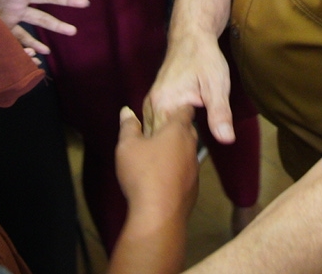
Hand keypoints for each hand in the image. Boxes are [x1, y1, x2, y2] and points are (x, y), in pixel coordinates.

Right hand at [116, 104, 198, 231]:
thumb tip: (127, 111)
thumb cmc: (142, 174)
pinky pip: (186, 172)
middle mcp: (190, 147)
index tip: (172, 106)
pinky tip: (163, 177)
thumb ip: (128, 127)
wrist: (159, 215)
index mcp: (177, 131)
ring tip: (159, 154)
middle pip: (188, 131)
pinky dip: (177, 170)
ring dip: (177, 151)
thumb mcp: (128, 146)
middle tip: (161, 130)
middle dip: (177, 128)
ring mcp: (194, 169)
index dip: (179, 106)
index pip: (186, 110)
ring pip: (188, 152)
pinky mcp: (193, 188)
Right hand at [147, 34, 234, 143]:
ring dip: (170, 139)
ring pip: (155, 133)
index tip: (201, 140)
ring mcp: (150, 102)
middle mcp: (151, 105)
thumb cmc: (205, 58)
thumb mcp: (217, 86)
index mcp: (164, 105)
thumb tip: (227, 139)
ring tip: (190, 135)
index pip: (169, 142)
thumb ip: (220, 113)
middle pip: (159, 140)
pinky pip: (156, 123)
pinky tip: (182, 129)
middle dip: (176, 144)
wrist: (192, 36)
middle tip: (197, 138)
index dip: (188, 146)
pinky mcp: (154, 100)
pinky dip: (167, 130)